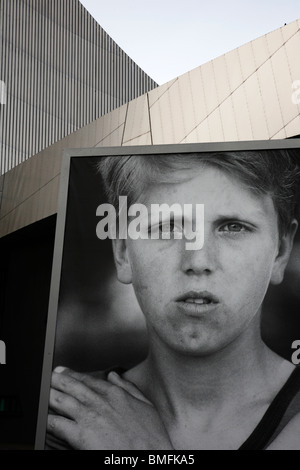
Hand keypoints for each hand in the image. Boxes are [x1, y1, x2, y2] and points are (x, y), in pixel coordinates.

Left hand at [46, 367, 172, 449]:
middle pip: (73, 387)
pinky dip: (48, 419)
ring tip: (41, 391)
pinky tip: (42, 418)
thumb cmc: (151, 436)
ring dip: (50, 395)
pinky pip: (58, 424)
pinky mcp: (80, 436)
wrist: (149, 457)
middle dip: (57, 380)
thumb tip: (115, 376)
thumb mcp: (146, 405)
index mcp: (115, 394)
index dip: (73, 375)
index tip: (63, 371)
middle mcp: (100, 402)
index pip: (88, 380)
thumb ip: (129, 388)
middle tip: (47, 376)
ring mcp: (89, 418)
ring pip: (62, 401)